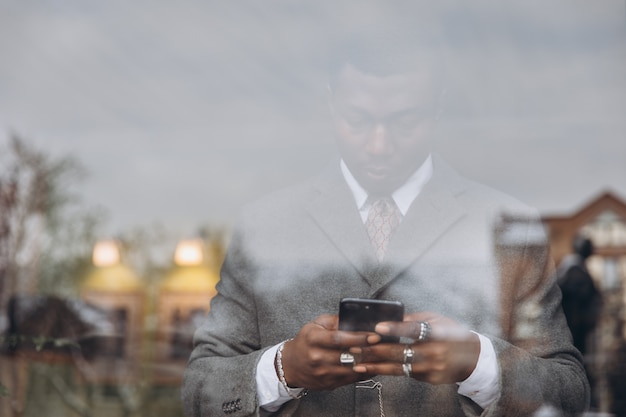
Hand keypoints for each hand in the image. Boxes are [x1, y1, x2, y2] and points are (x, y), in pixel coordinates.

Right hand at [279, 314, 378, 390]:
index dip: (357, 337)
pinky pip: (351, 380)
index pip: (338, 339)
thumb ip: (335, 321)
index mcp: (313, 339)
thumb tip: (355, 319)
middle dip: (367, 351)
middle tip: (383, 345)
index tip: (374, 335)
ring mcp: (322, 373)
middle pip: (346, 356)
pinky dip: (364, 373)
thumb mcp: (316, 325)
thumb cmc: (306, 341)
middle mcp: (317, 357)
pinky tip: (374, 365)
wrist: (291, 365)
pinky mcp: (328, 384)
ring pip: (351, 369)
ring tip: (381, 355)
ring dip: (368, 363)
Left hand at [350, 312, 479, 384]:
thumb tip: (391, 317)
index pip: (414, 330)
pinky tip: (373, 368)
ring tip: (357, 364)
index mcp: (437, 332)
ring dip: (375, 366)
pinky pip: (405, 374)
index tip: (377, 328)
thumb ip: (414, 319)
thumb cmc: (452, 333)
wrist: (472, 358)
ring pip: (398, 368)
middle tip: (355, 347)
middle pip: (400, 352)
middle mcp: (434, 352)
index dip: (395, 329)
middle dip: (374, 350)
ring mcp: (432, 368)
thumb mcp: (437, 319)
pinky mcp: (429, 379)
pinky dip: (388, 370)